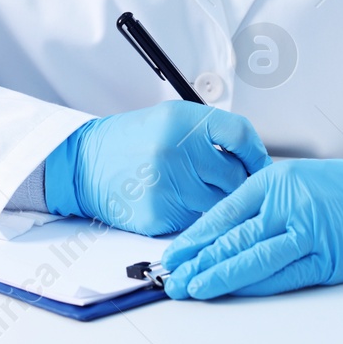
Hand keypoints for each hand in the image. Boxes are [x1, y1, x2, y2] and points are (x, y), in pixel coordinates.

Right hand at [43, 101, 270, 235]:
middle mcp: (177, 149)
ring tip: (193, 192)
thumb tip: (253, 161)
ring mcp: (168, 185)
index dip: (256, 153)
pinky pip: (195, 222)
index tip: (259, 164)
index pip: (240, 135)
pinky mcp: (159, 214)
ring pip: (220, 205)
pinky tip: (172, 203)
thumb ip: (210, 135)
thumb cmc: (129, 142)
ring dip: (216, 204)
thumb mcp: (171, 121)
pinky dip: (191, 217)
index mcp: (183, 121)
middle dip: (238, 184)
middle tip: (228, 184)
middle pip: (237, 176)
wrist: (83, 163)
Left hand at [160, 158, 342, 298]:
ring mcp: (306, 232)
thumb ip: (258, 203)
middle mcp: (286, 205)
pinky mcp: (326, 258)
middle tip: (171, 277)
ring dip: (219, 276)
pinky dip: (255, 284)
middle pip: (231, 238)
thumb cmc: (340, 189)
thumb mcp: (292, 181)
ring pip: (253, 258)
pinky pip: (283, 275)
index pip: (222, 214)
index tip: (172, 254)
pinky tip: (233, 291)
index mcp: (272, 183)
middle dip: (197, 261)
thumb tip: (220, 232)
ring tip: (193, 288)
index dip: (193, 238)